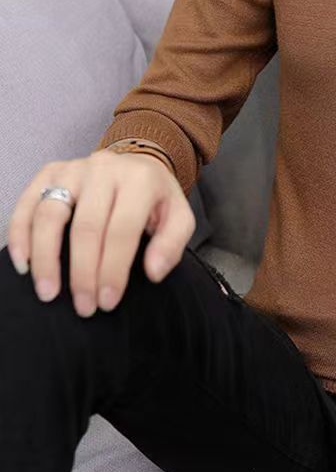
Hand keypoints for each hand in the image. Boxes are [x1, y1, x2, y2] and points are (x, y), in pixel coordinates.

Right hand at [6, 149, 195, 316]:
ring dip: (46, 259)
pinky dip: (21, 235)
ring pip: (50, 215)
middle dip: (82, 273)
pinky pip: (27, 204)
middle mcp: (104, 168)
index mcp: (140, 180)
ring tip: (49, 293)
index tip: (107, 301)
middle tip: (84, 307)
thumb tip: (153, 272)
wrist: (138, 165)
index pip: (122, 230)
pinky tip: (24, 265)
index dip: (112, 270)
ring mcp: (74, 168)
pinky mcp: (50, 172)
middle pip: (86, 227)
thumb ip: (172, 244)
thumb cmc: (156, 200)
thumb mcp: (179, 218)